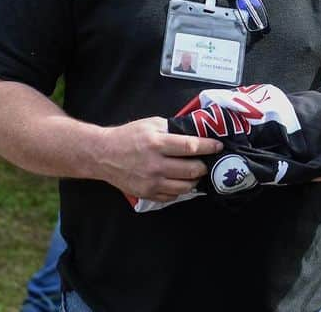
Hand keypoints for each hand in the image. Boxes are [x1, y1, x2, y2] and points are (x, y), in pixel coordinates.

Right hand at [96, 117, 222, 200]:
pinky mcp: (147, 194)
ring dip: (195, 179)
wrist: (103, 155)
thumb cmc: (128, 137)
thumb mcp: (151, 124)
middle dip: (204, 166)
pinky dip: (180, 189)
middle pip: (192, 170)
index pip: (191, 147)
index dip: (208, 147)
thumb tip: (195, 132)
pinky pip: (172, 196)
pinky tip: (180, 181)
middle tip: (206, 161)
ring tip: (195, 172)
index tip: (218, 146)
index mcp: (157, 144)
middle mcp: (155, 165)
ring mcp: (151, 182)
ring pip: (185, 187)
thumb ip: (172, 129)